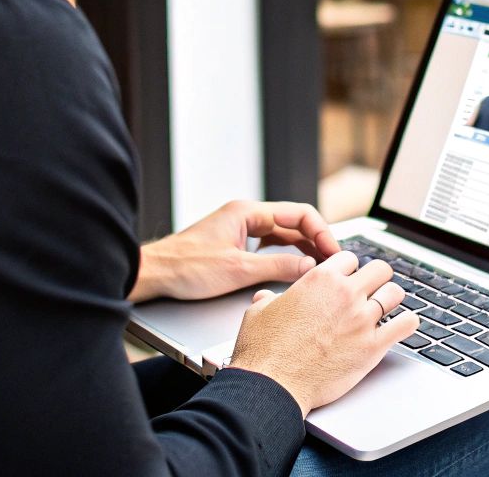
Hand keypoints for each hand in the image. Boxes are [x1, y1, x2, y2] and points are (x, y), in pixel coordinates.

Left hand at [127, 200, 341, 302]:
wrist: (154, 275)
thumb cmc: (185, 268)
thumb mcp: (238, 270)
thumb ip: (278, 267)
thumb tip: (310, 267)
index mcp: (248, 212)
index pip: (298, 214)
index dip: (321, 232)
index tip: (333, 252)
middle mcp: (246, 217)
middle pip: (293, 223)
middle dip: (316, 241)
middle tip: (334, 262)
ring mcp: (240, 231)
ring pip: (282, 236)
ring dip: (303, 249)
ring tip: (321, 266)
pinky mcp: (235, 246)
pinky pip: (269, 247)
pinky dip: (286, 256)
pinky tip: (295, 269)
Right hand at [227, 251, 418, 415]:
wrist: (273, 384)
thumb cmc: (264, 350)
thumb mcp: (258, 312)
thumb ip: (269, 299)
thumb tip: (267, 297)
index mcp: (320, 279)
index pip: (350, 258)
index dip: (348, 270)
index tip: (347, 280)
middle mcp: (346, 294)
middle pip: (380, 269)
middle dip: (375, 279)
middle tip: (370, 291)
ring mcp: (362, 319)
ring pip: (395, 293)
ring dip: (390, 299)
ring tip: (384, 309)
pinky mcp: (373, 346)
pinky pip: (406, 324)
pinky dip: (407, 323)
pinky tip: (401, 326)